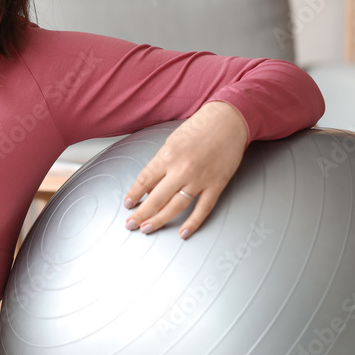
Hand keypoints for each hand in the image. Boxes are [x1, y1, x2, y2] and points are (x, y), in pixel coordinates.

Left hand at [123, 101, 247, 238]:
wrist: (227, 121)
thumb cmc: (198, 129)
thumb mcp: (171, 142)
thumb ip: (161, 165)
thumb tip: (151, 188)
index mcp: (167, 156)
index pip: (144, 181)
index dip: (133, 195)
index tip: (127, 205)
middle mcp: (181, 169)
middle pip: (156, 198)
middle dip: (140, 214)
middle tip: (130, 224)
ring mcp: (200, 179)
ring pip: (176, 207)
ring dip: (159, 220)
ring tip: (146, 229)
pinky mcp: (216, 185)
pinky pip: (203, 208)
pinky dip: (192, 223)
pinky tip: (182, 233)